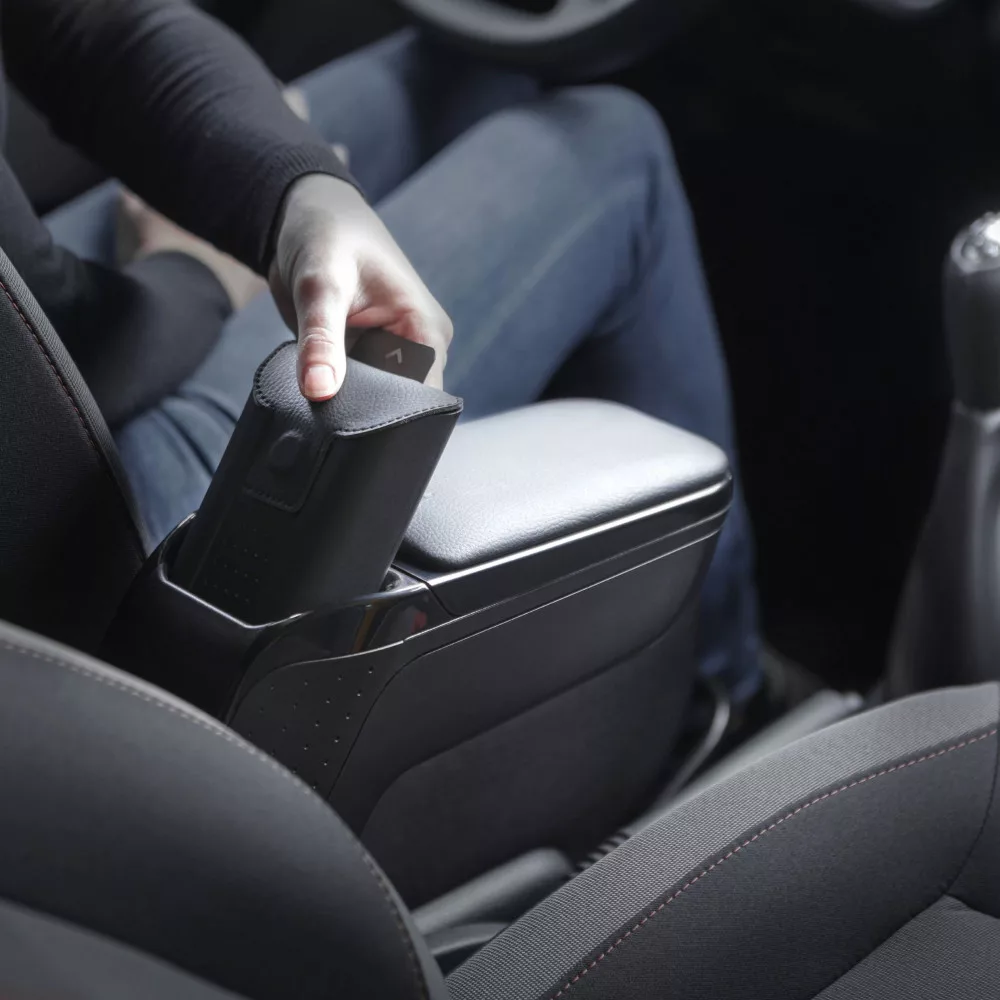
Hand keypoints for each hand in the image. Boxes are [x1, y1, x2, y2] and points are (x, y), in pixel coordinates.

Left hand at [268, 175, 452, 400]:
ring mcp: (391, 357)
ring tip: (322, 404)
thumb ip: (321, 339)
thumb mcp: (322, 282)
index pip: (425, 398)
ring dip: (350, 405)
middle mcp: (418, 348)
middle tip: (330, 420)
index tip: (358, 430)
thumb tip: (319, 390)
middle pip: (402, 406)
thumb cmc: (325, 235)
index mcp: (426, 331)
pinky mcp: (365, 360)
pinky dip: (337, 395)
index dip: (394, 418)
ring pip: (377, 402)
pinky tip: (318, 392)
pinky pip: (357, 392)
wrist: (303, 217)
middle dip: (368, 414)